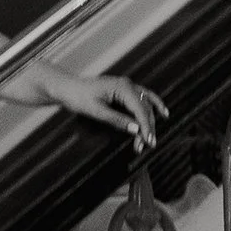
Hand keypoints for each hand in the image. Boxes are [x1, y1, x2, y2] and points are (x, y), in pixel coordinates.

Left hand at [29, 62, 164, 152]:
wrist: (67, 88)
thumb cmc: (79, 98)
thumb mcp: (96, 111)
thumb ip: (117, 120)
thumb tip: (136, 129)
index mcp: (122, 87)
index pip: (140, 109)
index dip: (146, 126)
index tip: (149, 141)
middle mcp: (128, 85)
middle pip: (145, 108)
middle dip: (146, 128)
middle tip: (146, 146)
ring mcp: (127, 87)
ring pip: (145, 105)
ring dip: (148, 122)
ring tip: (148, 140)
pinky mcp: (125, 91)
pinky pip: (143, 99)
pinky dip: (152, 107)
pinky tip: (163, 114)